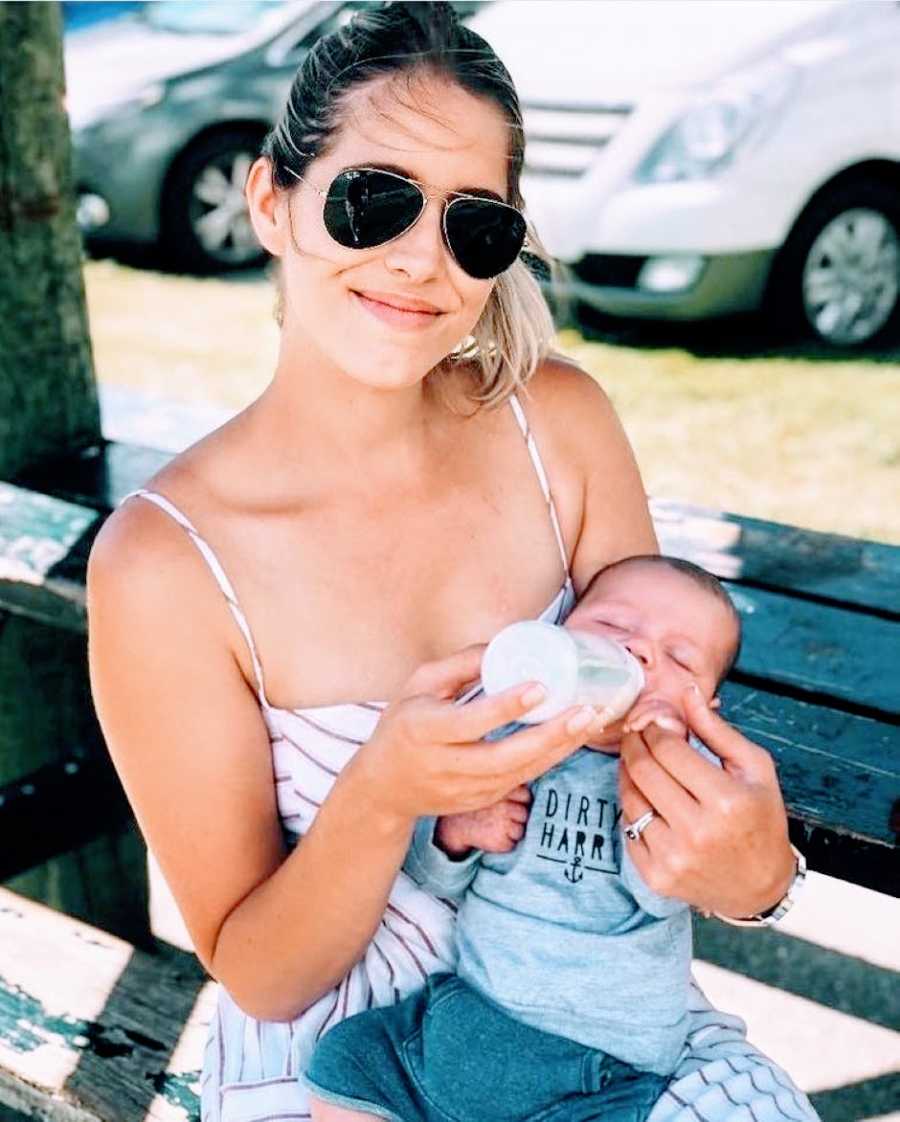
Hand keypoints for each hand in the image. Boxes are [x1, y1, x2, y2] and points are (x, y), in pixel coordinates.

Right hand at [349, 644, 608, 827]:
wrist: (383, 788)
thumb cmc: (404, 724)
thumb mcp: (419, 685)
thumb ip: (459, 665)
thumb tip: (504, 642)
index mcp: (424, 730)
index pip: (469, 722)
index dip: (505, 707)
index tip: (539, 687)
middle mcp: (445, 765)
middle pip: (505, 756)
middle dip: (550, 736)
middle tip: (585, 710)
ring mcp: (464, 790)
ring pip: (520, 773)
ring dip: (560, 749)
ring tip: (591, 720)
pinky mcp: (480, 801)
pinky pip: (522, 781)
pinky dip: (550, 760)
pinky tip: (574, 738)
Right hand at [435, 785, 531, 856]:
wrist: (455, 827)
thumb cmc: (477, 807)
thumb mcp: (489, 788)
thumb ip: (507, 783)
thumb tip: (529, 778)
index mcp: (503, 791)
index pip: (525, 796)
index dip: (520, 801)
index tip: (509, 803)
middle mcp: (505, 807)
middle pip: (524, 814)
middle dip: (516, 817)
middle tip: (500, 817)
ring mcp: (504, 825)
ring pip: (520, 830)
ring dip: (512, 831)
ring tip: (495, 827)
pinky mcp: (502, 842)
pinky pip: (513, 843)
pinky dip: (506, 843)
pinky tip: (493, 836)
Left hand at [618, 684, 793, 916]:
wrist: (761, 886)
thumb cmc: (761, 819)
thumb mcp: (755, 768)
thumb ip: (717, 729)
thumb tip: (687, 692)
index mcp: (726, 801)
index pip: (668, 749)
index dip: (655, 728)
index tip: (655, 722)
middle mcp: (697, 831)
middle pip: (643, 770)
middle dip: (635, 743)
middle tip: (637, 734)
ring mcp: (673, 857)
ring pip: (629, 797)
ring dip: (627, 772)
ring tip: (639, 760)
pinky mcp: (656, 876)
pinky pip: (627, 828)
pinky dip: (631, 806)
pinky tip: (645, 795)